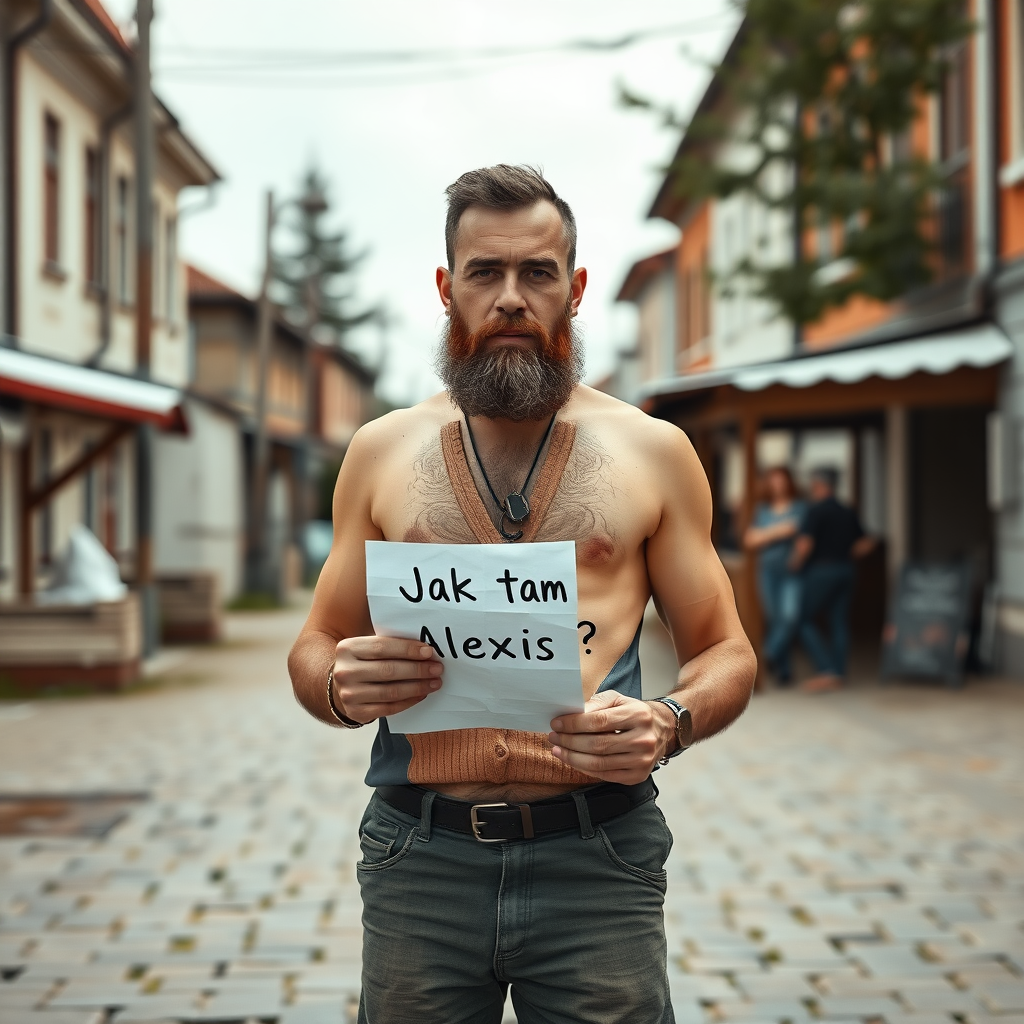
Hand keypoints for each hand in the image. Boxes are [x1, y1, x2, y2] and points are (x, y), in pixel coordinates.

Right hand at [332, 637, 442, 723]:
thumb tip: (425, 650)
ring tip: (434, 682)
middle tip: (437, 669)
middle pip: (388, 670)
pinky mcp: (356, 712)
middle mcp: (345, 672)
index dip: (407, 650)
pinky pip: (389, 708)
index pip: (382, 647)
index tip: (429, 652)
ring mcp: (349, 694)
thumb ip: (390, 646)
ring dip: (417, 687)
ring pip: (391, 691)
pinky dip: (409, 701)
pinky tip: (421, 694)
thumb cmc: (363, 663)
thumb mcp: (368, 648)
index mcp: (348, 649)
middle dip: (417, 670)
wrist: (341, 686)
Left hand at [548, 691, 675, 783]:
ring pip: (599, 763)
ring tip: (558, 750)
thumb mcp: (618, 700)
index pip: (599, 721)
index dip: (574, 724)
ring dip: (573, 758)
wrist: (663, 730)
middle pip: (597, 745)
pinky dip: (585, 769)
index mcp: (638, 715)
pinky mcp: (638, 776)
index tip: (556, 724)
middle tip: (553, 738)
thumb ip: (596, 704)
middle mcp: (643, 739)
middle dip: (570, 742)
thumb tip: (573, 714)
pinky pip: (605, 775)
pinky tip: (573, 760)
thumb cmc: (635, 713)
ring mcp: (642, 760)